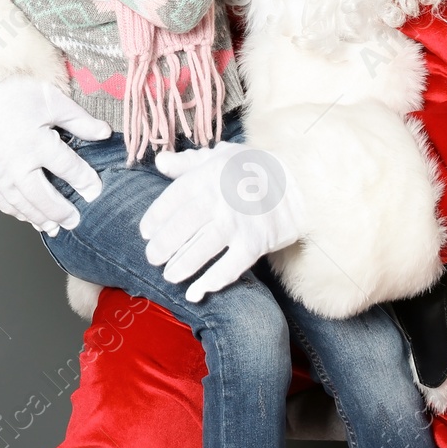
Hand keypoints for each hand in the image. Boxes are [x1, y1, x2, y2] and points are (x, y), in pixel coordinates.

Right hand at [0, 75, 110, 235]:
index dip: (86, 182)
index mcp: (38, 142)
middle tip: (76, 220)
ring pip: (24, 205)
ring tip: (56, 227)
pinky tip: (30, 217)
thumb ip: (79, 120)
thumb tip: (105, 133)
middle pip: (45, 197)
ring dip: (42, 219)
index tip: (95, 191)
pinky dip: (19, 213)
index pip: (69, 169)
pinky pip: (3, 203)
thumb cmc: (13, 93)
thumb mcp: (51, 100)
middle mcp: (17, 164)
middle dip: (63, 211)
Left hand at [140, 143, 306, 301]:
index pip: (171, 201)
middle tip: (152, 258)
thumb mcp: (221, 156)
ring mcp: (237, 225)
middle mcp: (219, 201)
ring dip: (181, 267)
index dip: (154, 219)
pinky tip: (197, 291)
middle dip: (162, 247)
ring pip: (200, 252)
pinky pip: (228, 269)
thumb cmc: (256, 167)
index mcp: (207, 177)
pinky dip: (211, 282)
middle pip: (180, 229)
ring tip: (170, 275)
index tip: (146, 232)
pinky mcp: (255, 245)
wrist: (300, 183)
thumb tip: (160, 162)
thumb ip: (188, 163)